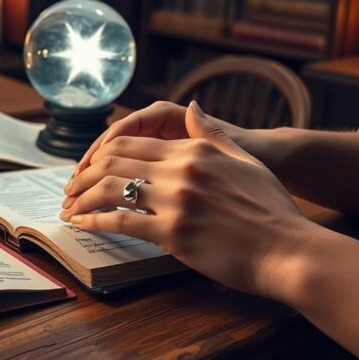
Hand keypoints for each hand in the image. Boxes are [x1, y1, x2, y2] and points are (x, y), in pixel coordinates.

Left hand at [60, 101, 318, 297]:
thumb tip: (192, 108)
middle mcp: (181, 169)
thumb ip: (211, 134)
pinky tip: (83, 225)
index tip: (87, 168)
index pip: (132, 142)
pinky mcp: (173, 232)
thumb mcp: (243, 161)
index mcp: (194, 150)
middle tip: (69, 190)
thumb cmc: (272, 211)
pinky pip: (121, 221)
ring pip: (110, 189)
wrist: (289, 251)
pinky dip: (95, 221)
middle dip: (83, 176)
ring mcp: (176, 200)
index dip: (101, 154)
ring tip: (69, 209)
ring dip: (82, 198)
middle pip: (114, 162)